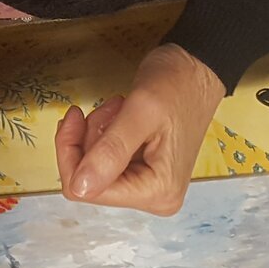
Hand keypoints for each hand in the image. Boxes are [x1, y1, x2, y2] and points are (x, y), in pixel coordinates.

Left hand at [54, 44, 223, 215]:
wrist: (198, 69)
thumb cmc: (177, 84)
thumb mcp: (141, 111)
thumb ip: (111, 150)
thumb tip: (81, 187)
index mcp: (157, 191)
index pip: (86, 189)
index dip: (70, 153)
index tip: (75, 116)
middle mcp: (155, 198)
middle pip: (88, 181)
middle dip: (87, 141)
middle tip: (108, 108)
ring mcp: (149, 187)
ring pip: (93, 169)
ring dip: (96, 134)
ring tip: (118, 108)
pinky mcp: (143, 173)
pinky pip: (105, 161)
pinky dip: (104, 135)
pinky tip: (120, 116)